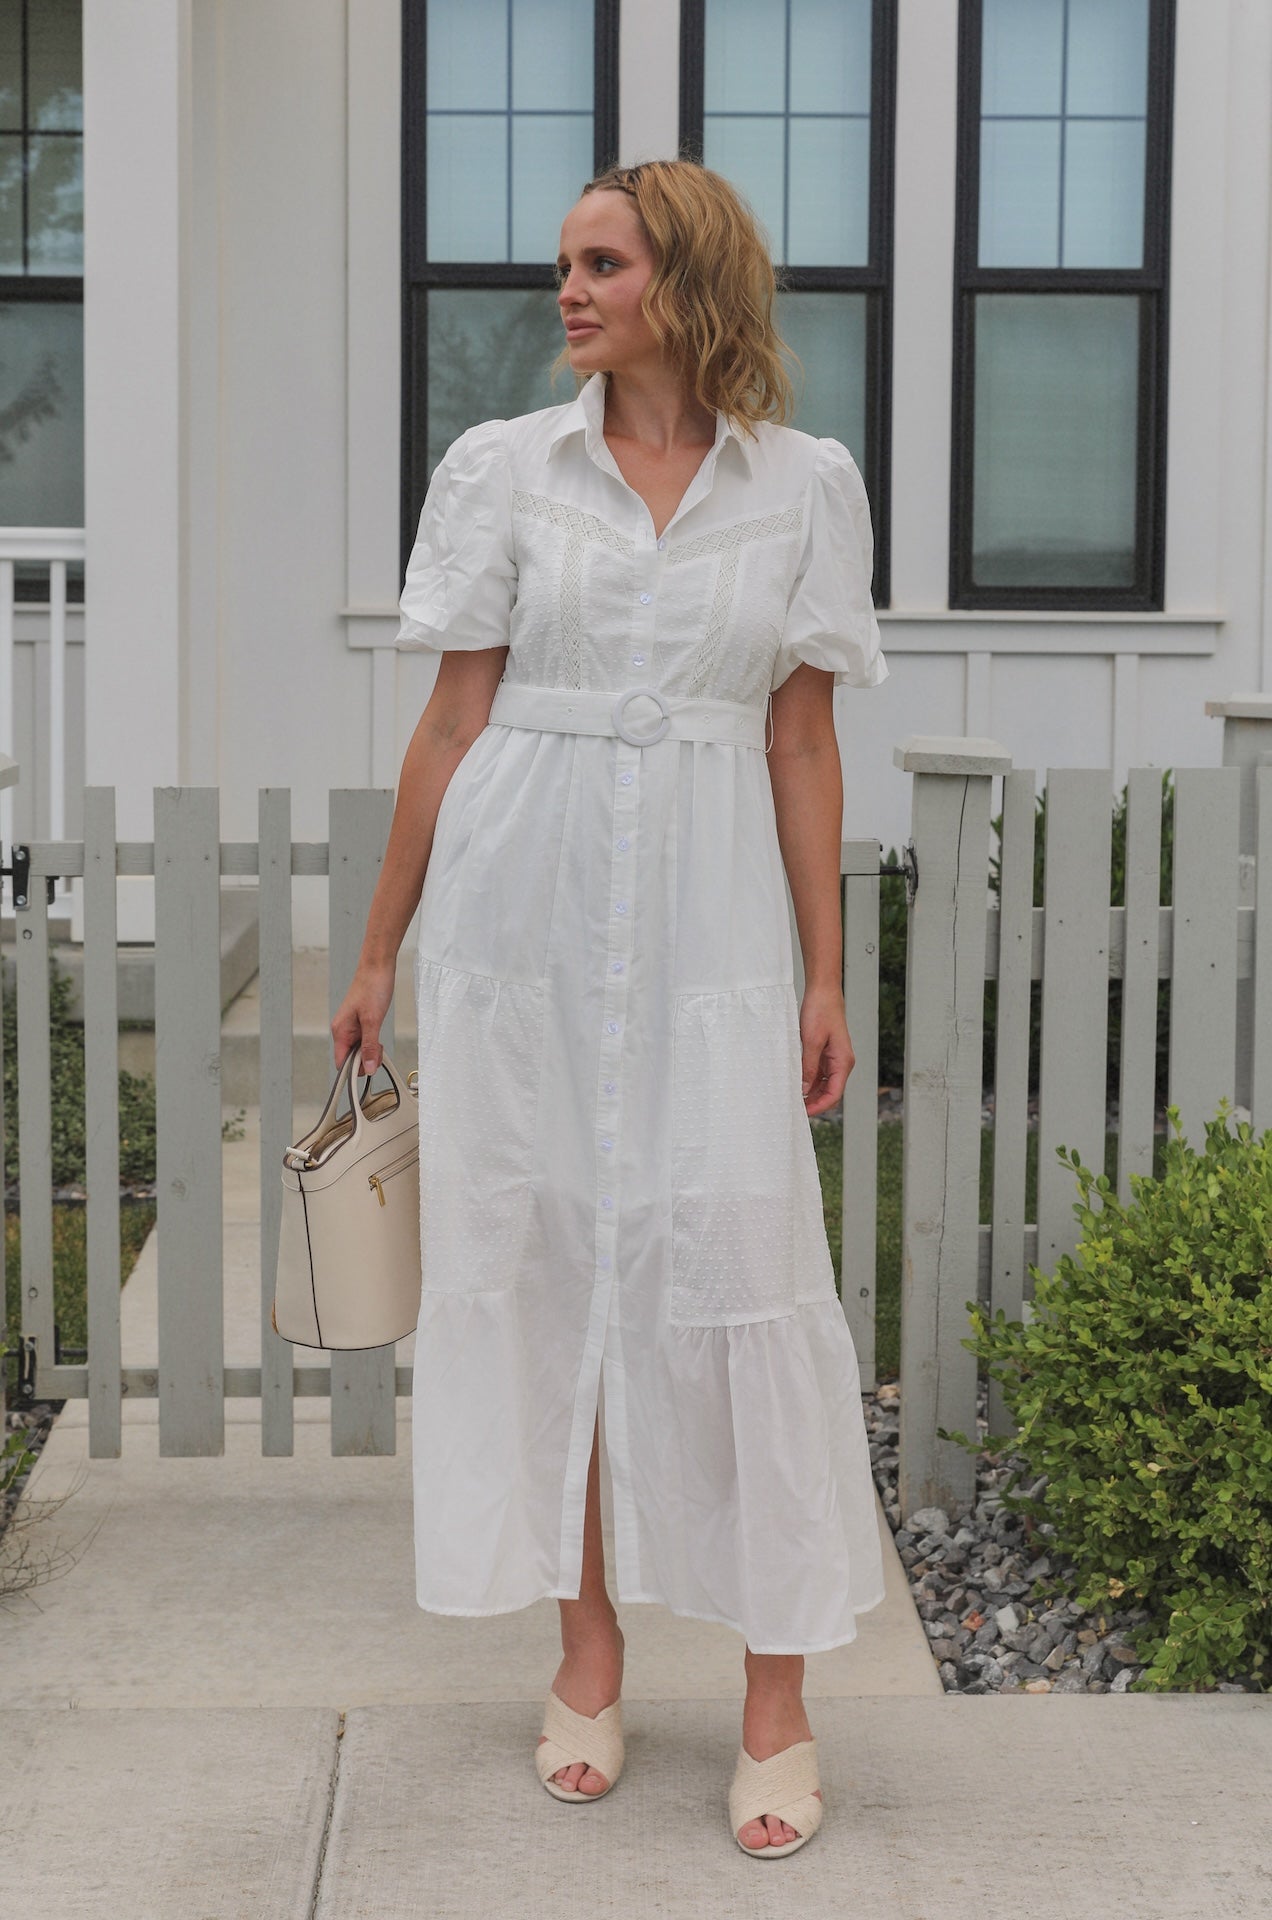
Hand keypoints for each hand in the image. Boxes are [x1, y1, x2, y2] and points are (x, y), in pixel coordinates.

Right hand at [331, 956, 397, 1075]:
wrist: (378, 967)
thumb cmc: (372, 988)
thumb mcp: (373, 1020)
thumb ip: (369, 1046)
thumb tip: (368, 1068)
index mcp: (340, 1031)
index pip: (341, 1063)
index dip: (354, 1070)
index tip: (369, 1068)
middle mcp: (343, 1031)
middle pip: (351, 1058)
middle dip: (366, 1060)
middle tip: (379, 1051)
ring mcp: (352, 1027)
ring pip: (359, 1050)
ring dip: (371, 1051)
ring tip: (381, 1043)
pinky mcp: (361, 1023)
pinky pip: (365, 1041)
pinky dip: (373, 1044)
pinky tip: (380, 1039)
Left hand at [799, 984, 854, 1117]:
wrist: (823, 991)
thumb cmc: (820, 1011)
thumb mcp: (811, 1041)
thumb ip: (808, 1067)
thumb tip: (803, 1089)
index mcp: (843, 1062)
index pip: (834, 1094)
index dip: (819, 1107)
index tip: (803, 1113)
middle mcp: (841, 1062)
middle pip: (829, 1092)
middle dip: (814, 1102)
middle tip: (794, 1109)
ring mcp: (834, 1058)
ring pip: (823, 1083)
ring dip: (809, 1092)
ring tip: (791, 1098)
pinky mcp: (826, 1053)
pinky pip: (818, 1072)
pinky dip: (808, 1080)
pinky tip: (794, 1082)